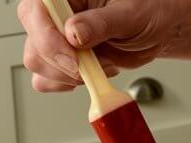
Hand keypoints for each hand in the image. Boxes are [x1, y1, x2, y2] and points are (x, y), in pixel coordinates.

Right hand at [17, 0, 190, 91]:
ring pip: (37, 62)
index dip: (48, 36)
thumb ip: (101, 23)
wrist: (156, 29)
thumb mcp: (130, 12)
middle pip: (34, 41)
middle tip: (94, 65)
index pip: (35, 10)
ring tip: (100, 64)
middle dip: (63, 62)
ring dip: (69, 75)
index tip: (74, 55)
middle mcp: (54, 12)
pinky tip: (90, 74)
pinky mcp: (59, 59)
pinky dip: (67, 84)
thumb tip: (75, 33)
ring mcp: (54, 36)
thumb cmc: (147, 9)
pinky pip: (46, 79)